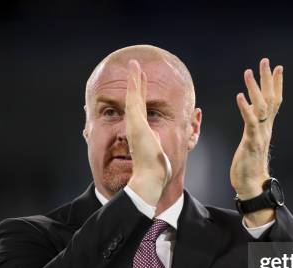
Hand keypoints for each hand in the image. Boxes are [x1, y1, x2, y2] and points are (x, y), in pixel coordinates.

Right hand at [125, 59, 171, 205]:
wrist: (150, 177)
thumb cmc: (155, 170)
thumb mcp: (158, 153)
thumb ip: (157, 145)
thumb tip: (159, 142)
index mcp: (141, 132)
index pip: (141, 110)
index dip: (140, 96)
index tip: (140, 84)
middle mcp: (136, 126)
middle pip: (137, 100)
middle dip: (136, 84)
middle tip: (136, 68)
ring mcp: (134, 124)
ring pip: (134, 97)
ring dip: (134, 79)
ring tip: (135, 65)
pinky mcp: (136, 123)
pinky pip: (134, 99)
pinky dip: (134, 85)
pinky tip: (135, 71)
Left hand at [230, 58, 282, 226]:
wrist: (251, 184)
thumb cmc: (248, 164)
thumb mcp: (251, 140)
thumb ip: (253, 125)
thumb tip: (252, 112)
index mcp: (266, 126)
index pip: (274, 101)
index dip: (276, 84)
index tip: (278, 67)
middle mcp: (266, 128)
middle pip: (270, 99)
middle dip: (268, 79)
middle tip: (265, 61)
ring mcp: (260, 134)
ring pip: (261, 107)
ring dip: (255, 89)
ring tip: (249, 72)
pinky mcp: (252, 142)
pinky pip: (250, 122)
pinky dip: (246, 108)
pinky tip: (240, 96)